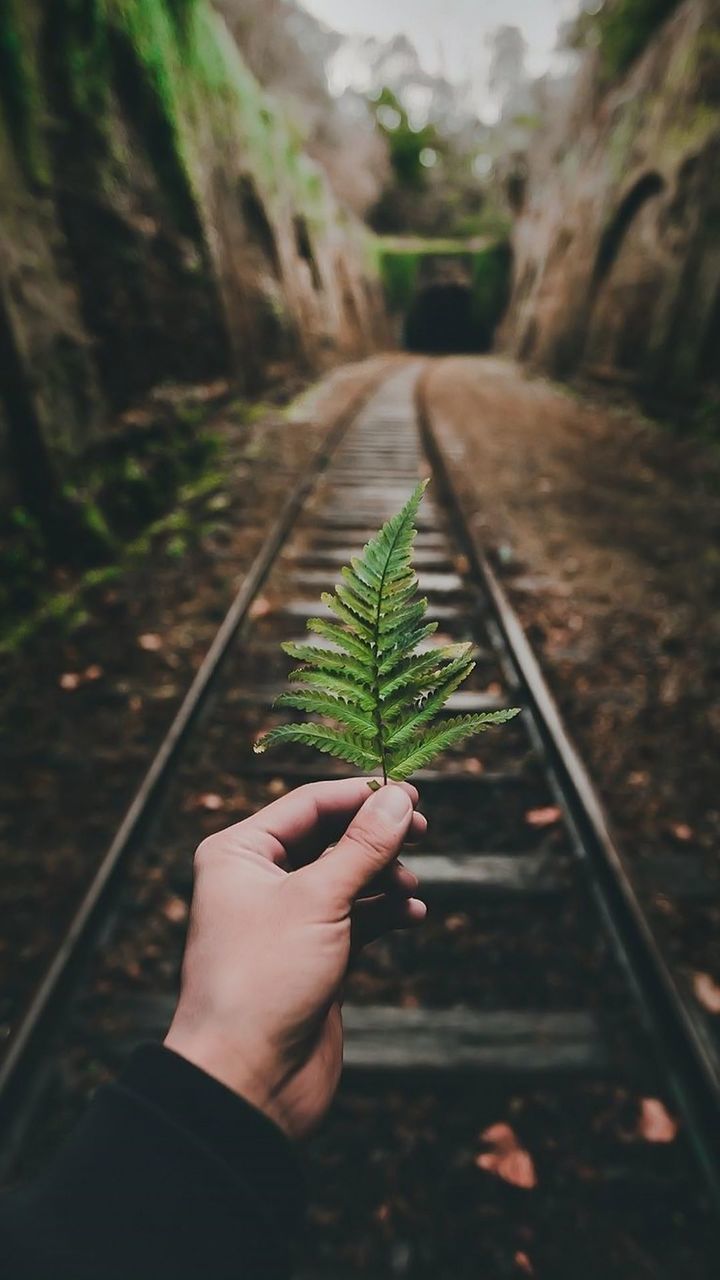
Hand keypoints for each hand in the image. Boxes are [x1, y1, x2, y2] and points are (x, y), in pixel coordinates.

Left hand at [164, 779, 425, 1138]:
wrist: (248, 1080)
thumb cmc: (263, 981)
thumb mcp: (319, 901)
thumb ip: (363, 846)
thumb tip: (398, 797)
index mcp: (240, 853)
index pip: (309, 804)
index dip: (361, 795)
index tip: (411, 793)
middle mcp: (259, 880)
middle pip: (330, 837)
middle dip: (376, 835)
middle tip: (421, 831)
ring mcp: (288, 920)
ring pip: (348, 877)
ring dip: (384, 876)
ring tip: (410, 890)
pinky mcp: (315, 956)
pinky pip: (358, 917)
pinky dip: (386, 912)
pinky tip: (414, 914)